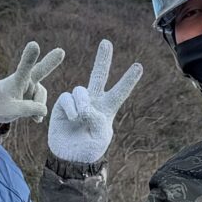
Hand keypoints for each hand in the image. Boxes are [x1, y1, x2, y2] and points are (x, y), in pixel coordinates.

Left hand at [0, 41, 65, 127]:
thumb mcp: (11, 110)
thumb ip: (29, 108)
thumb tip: (44, 110)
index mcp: (16, 80)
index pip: (24, 68)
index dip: (29, 58)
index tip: (34, 45)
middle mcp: (25, 80)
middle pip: (40, 70)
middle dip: (50, 62)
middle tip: (61, 52)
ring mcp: (31, 86)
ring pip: (41, 97)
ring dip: (38, 107)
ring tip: (31, 117)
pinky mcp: (33, 94)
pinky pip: (41, 103)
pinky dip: (39, 111)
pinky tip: (35, 119)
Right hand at [46, 40, 144, 170]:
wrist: (70, 158)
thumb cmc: (89, 150)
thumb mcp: (100, 137)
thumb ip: (96, 119)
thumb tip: (84, 106)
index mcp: (107, 109)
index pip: (120, 92)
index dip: (128, 79)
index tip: (138, 66)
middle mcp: (92, 101)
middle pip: (98, 76)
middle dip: (102, 59)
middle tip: (106, 43)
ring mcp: (77, 102)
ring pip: (80, 90)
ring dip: (82, 103)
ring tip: (81, 118)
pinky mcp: (62, 105)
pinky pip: (67, 98)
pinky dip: (70, 107)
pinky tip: (71, 118)